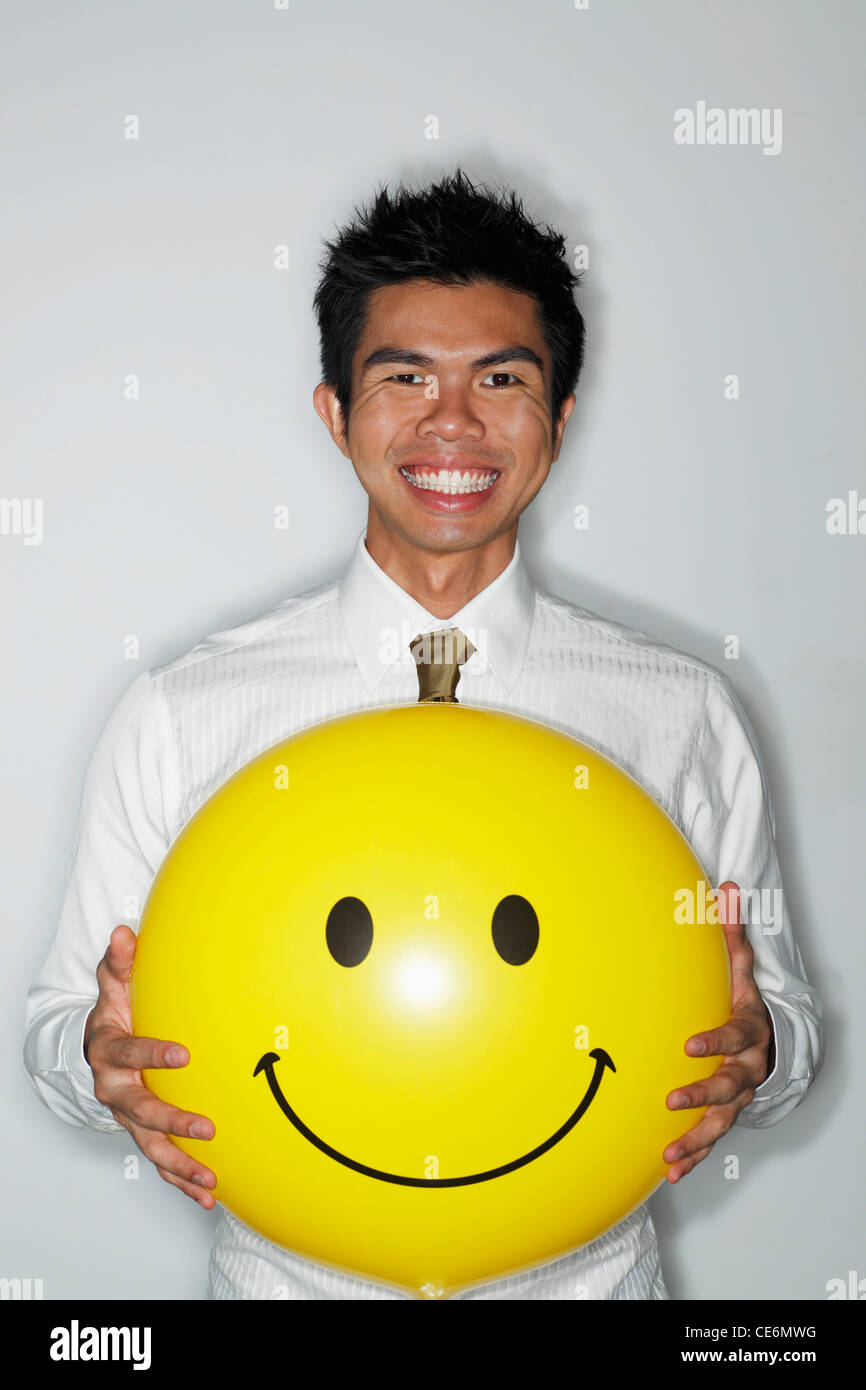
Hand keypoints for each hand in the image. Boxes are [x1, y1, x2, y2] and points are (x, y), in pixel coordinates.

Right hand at [84, 924, 216, 1208]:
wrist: (97, 1048)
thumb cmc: (116, 1012)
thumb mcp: (115, 985)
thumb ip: (120, 963)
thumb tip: (125, 933)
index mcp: (108, 1053)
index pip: (129, 1055)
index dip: (152, 1055)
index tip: (183, 1055)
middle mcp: (115, 1092)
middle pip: (141, 1113)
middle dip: (172, 1122)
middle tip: (207, 1127)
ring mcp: (128, 1118)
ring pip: (151, 1148)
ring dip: (180, 1165)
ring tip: (210, 1178)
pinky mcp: (143, 1134)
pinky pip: (162, 1164)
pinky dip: (183, 1182)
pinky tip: (211, 1195)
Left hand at [663, 881, 773, 1182]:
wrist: (772, 1045)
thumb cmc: (747, 1004)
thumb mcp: (740, 970)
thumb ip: (731, 933)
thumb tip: (726, 888)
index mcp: (749, 1032)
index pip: (734, 1036)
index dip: (715, 1040)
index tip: (689, 1043)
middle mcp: (747, 1070)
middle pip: (729, 1086)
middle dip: (701, 1093)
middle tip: (671, 1098)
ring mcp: (738, 1097)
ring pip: (721, 1122)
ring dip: (695, 1138)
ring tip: (668, 1154)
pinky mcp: (725, 1116)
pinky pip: (711, 1140)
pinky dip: (692, 1157)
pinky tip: (669, 1173)